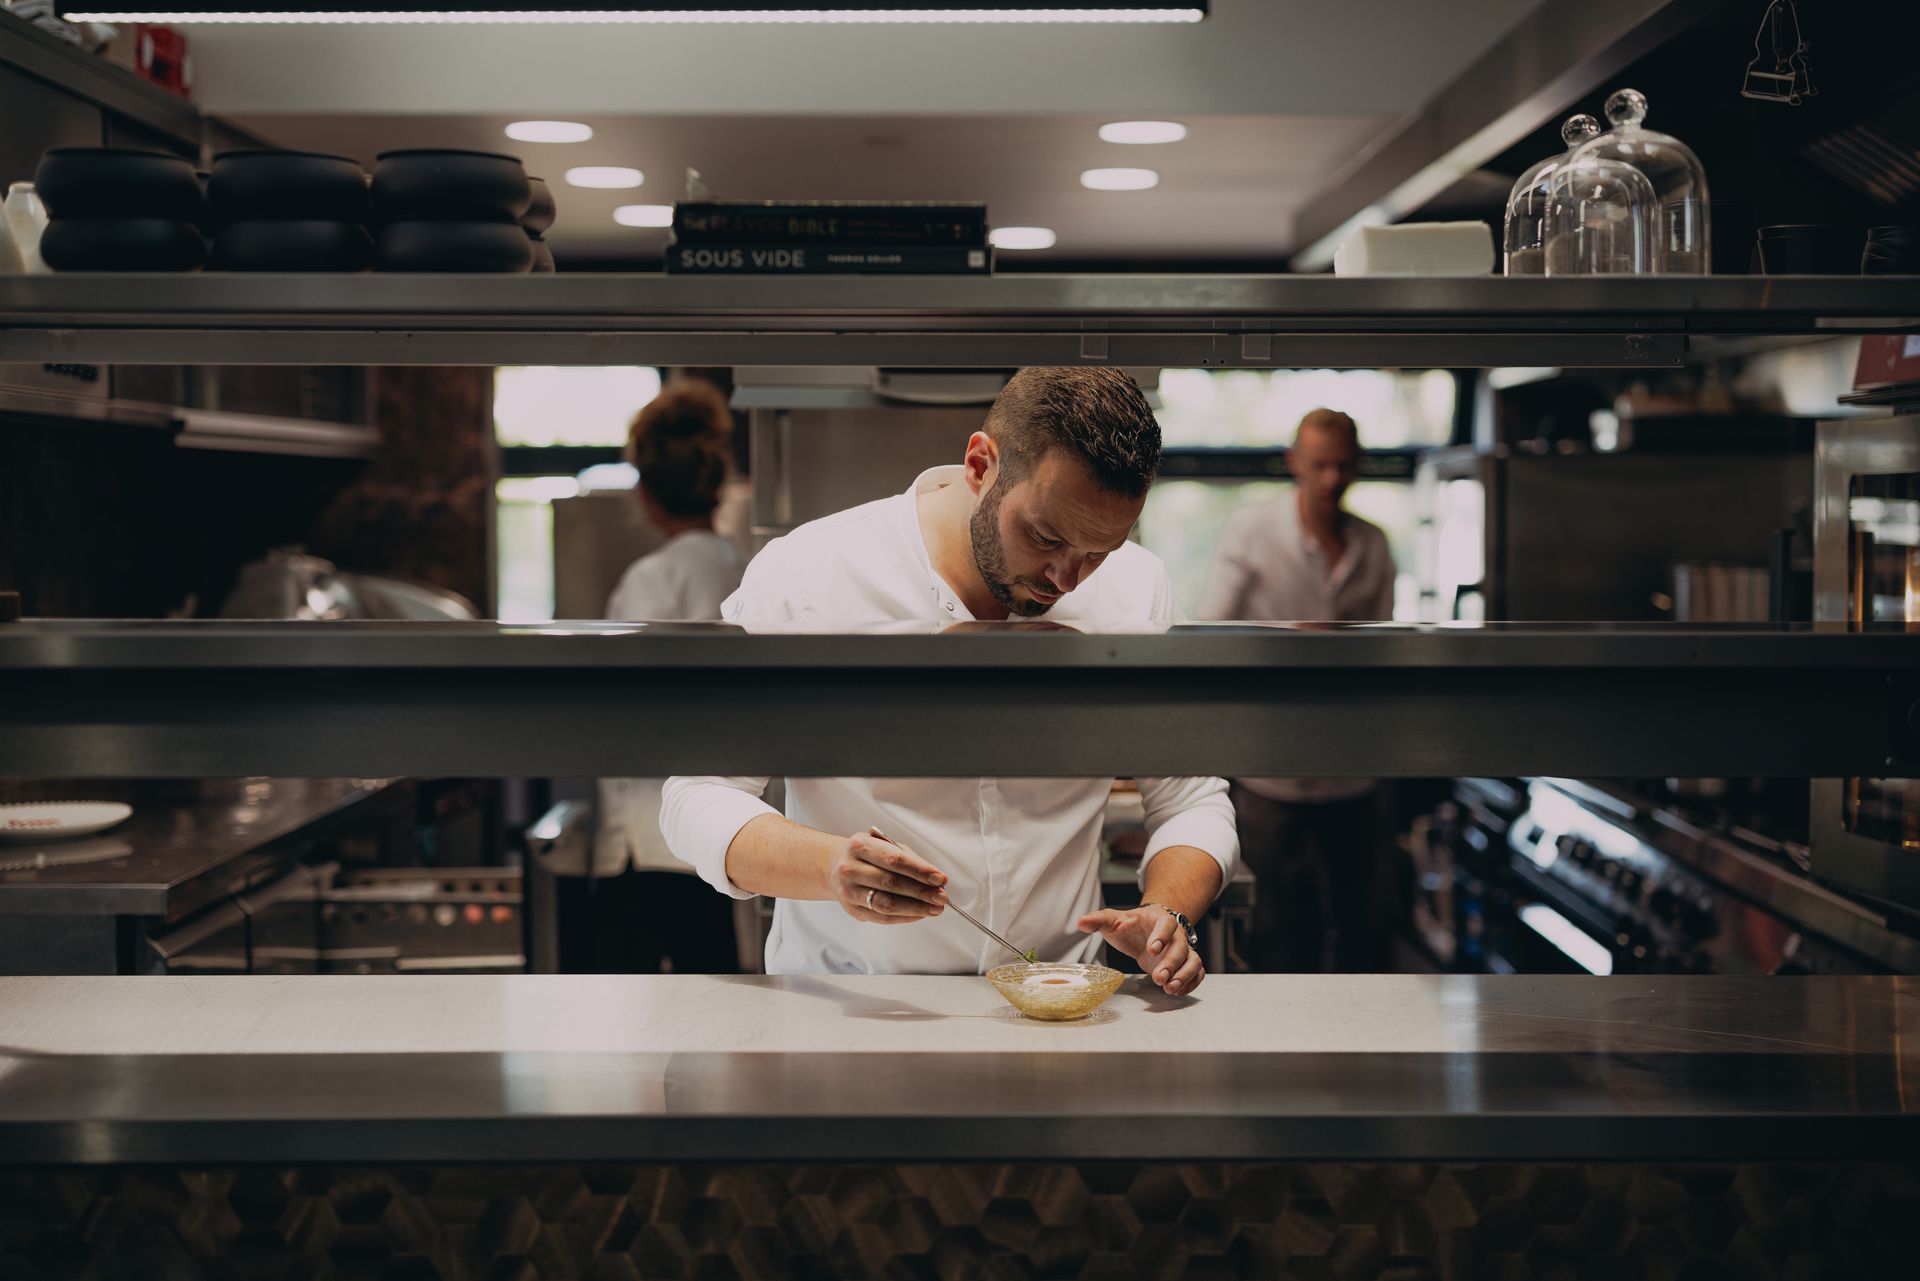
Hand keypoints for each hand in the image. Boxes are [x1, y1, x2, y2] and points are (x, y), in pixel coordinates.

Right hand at [829, 830, 947, 923]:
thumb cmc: (868, 855)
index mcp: (860, 845)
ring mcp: (848, 891)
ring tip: (934, 908)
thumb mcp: (885, 846)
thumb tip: (936, 879)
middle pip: (891, 883)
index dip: (920, 871)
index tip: (940, 879)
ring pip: (886, 904)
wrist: (835, 867)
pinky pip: (882, 917)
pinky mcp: (852, 910)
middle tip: (942, 896)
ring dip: (915, 908)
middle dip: (921, 891)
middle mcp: (850, 868)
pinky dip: (904, 917)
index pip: (895, 860)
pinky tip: (919, 914)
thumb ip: (910, 860)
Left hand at [1076, 906, 1202, 995]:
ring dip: (1184, 976)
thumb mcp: (1113, 921)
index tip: (1151, 949)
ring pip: (1193, 960)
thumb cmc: (1129, 925)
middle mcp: (1175, 934)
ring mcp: (1182, 949)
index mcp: (1159, 918)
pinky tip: (1176, 991)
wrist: (1144, 930)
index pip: (1167, 923)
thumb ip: (1099, 920)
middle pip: (1182, 946)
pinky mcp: (1184, 963)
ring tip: (1169, 989)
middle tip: (1158, 978)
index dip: (1162, 936)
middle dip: (1171, 963)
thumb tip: (1081, 922)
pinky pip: (1197, 972)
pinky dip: (1191, 982)